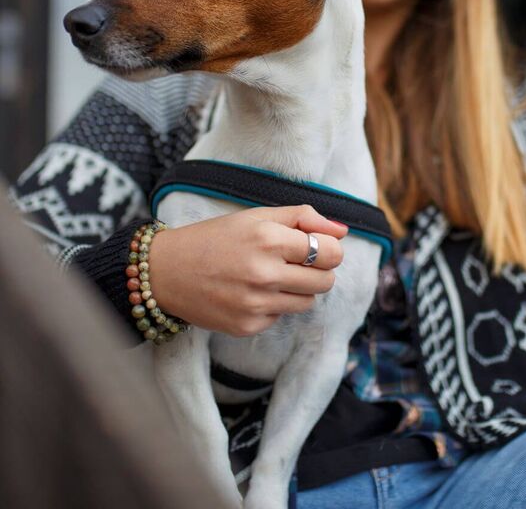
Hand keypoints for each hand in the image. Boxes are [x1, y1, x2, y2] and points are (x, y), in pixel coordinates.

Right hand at [148, 205, 346, 335]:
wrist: (166, 272)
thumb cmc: (214, 238)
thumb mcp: (257, 216)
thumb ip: (303, 218)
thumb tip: (343, 230)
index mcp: (269, 239)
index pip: (330, 252)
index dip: (330, 249)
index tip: (318, 247)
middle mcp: (264, 274)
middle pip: (326, 281)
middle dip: (320, 270)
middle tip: (298, 261)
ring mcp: (256, 304)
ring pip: (308, 301)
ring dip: (299, 288)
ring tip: (273, 275)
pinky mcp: (247, 326)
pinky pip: (281, 316)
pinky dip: (275, 305)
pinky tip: (251, 291)